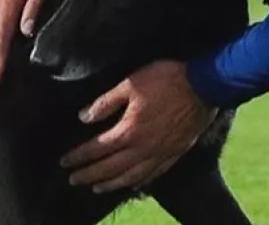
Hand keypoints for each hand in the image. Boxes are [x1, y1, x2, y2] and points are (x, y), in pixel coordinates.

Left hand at [60, 60, 216, 192]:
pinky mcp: (175, 153)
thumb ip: (106, 102)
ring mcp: (160, 153)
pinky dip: (140, 183)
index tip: (64, 162)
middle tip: (73, 179)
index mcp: (129, 130)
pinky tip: (133, 185)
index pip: (97, 148)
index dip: (79, 156)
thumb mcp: (130, 83)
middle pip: (111, 168)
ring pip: (131, 176)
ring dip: (111, 184)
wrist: (204, 86)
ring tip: (96, 188)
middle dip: (89, 174)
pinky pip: (154, 174)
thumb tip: (84, 117)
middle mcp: (143, 148)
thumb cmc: (166, 80)